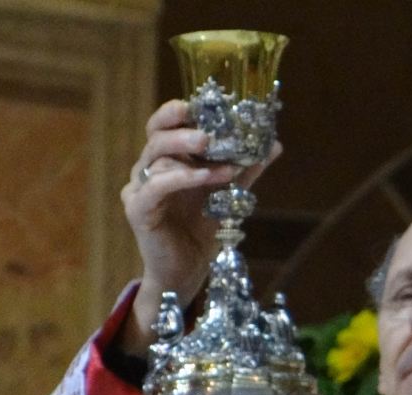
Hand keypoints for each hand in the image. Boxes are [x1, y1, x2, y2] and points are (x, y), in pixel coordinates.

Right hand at [118, 100, 280, 355]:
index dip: (181, 110)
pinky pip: (158, 186)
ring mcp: (139, 188)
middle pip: (157, 134)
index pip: (164, 124)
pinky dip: (186, 178)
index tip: (208, 105)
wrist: (187, 271)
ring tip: (225, 160)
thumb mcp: (228, 194)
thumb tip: (274, 144)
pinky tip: (213, 178)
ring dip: (194, 155)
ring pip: (157, 157)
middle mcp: (148, 169)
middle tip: (212, 130)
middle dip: (184, 127)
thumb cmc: (201, 230)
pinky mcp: (137, 209)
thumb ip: (246, 170)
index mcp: (166, 159)